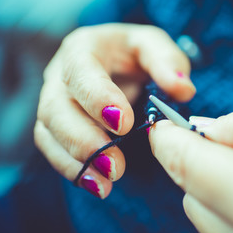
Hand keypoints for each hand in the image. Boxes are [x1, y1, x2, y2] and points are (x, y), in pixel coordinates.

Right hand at [34, 23, 195, 197]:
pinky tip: (96, 184)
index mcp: (85, 48)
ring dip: (76, 161)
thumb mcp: (154, 48)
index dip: (97, 97)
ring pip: (49, 132)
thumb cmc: (135, 55)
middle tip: (115, 166)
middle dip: (84, 140)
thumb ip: (168, 63)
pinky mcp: (56, 124)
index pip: (81, 70)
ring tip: (105, 184)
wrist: (117, 63)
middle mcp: (61, 74)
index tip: (123, 125)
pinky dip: (72, 168)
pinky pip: (52, 148)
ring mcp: (55, 100)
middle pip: (56, 107)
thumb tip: (183, 90)